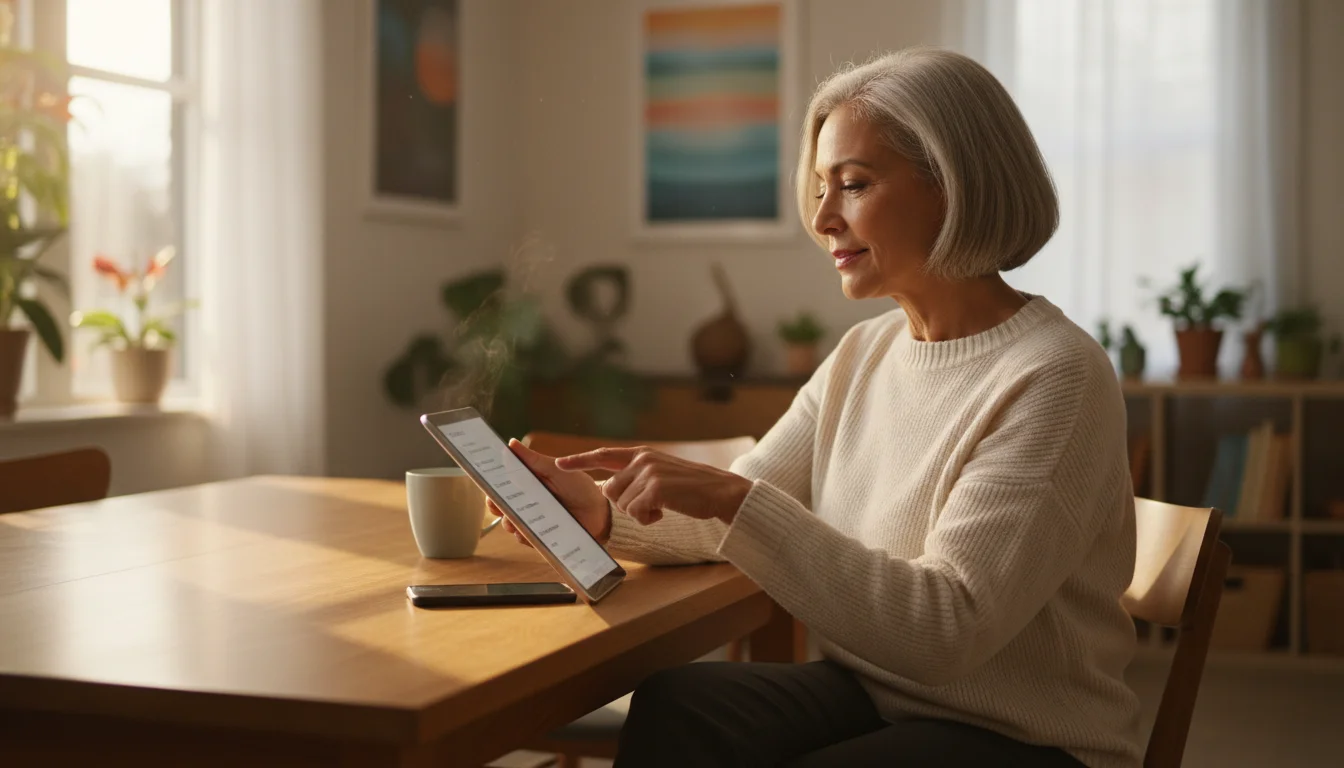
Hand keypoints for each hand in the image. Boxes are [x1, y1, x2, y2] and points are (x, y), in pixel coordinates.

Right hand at [486, 439, 612, 547]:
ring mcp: (534, 521)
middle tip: (496, 503)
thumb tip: (511, 443)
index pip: (503, 485)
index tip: (486, 482)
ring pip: (511, 524)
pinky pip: (526, 538)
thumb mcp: (556, 469)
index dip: (492, 484)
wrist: (601, 512)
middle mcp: (528, 503)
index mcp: (529, 484)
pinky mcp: (541, 537)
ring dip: (509, 521)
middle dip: (495, 504)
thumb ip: (533, 459)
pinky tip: (526, 531)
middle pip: (501, 505)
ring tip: (513, 519)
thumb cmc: (579, 487)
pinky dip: (523, 535)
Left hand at [556, 447, 752, 525]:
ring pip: (622, 504)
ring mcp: (649, 472)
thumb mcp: (660, 474)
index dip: (579, 460)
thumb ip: (635, 477)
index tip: (558, 464)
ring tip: (663, 506)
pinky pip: (635, 513)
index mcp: (641, 454)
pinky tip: (665, 512)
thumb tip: (607, 489)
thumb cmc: (690, 488)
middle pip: (610, 491)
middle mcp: (642, 459)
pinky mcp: (656, 488)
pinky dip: (648, 519)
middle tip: (651, 505)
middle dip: (626, 505)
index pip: (603, 455)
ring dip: (640, 513)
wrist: (719, 491)